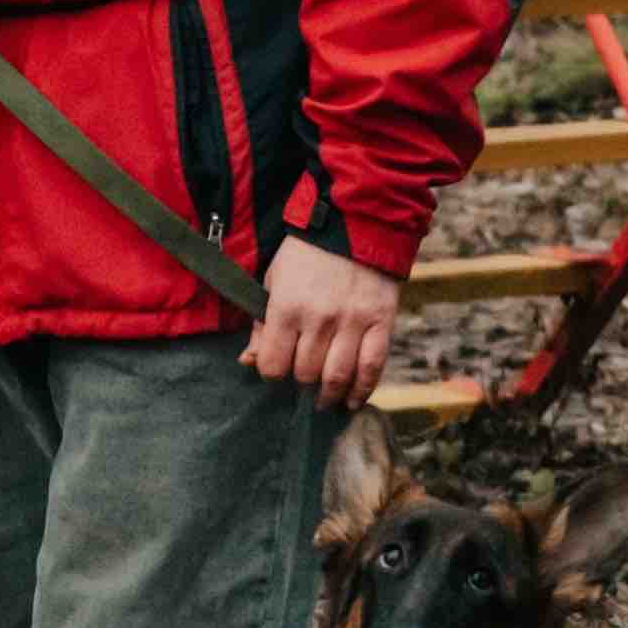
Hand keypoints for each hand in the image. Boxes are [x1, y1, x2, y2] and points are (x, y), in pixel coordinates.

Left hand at [242, 236, 398, 410]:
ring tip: (325, 399)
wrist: (354, 226)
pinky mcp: (379, 323)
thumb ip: (261, 324)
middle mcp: (319, 319)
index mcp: (287, 307)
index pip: (273, 364)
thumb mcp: (273, 281)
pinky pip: (371, 367)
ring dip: (329, 394)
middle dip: (301, 381)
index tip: (276, 368)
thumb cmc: (307, 256)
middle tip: (303, 377)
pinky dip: (362, 390)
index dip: (271, 372)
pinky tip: (352, 401)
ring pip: (337, 376)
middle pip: (305, 374)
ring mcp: (352, 323)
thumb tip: (248, 361)